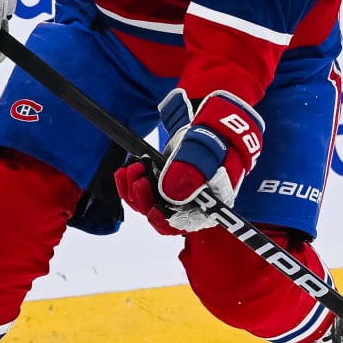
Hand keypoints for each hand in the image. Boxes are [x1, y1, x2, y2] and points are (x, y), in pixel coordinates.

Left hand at [115, 89, 264, 233]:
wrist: (211, 120)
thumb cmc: (217, 134)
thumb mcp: (208, 147)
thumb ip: (193, 169)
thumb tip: (170, 194)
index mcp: (213, 201)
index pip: (191, 222)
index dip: (171, 220)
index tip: (155, 208)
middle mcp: (194, 203)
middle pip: (165, 217)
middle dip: (146, 200)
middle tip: (138, 177)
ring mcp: (176, 195)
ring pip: (149, 206)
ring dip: (135, 190)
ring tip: (133, 167)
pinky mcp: (162, 185)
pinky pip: (141, 194)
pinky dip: (130, 184)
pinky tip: (125, 170)